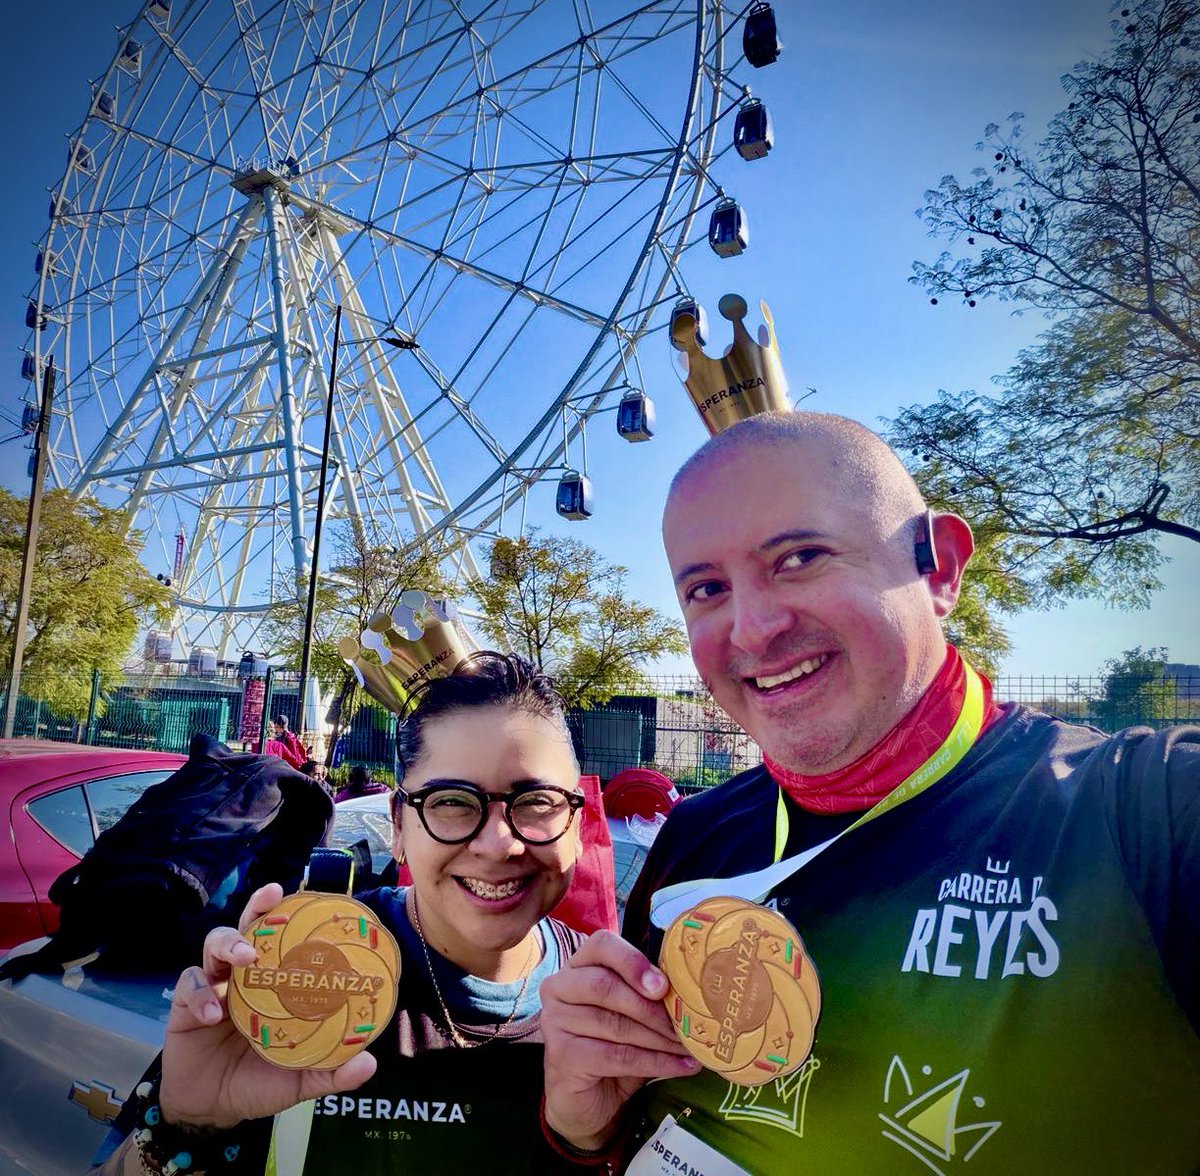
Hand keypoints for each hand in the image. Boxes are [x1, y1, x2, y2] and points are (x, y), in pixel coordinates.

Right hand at [160, 884, 376, 1128]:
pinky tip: (212, 1014)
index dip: (293, 915)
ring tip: (245, 957)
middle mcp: (245, 976)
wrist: (211, 1108)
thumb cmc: (258, 1081)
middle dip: (259, 905)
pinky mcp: (184, 1002)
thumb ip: (330, 1071)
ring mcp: (215, 984)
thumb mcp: (298, 1078)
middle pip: (249, 925)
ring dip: (229, 943)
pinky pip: (190, 984)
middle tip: (272, 896)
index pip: (284, 939)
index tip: (308, 895)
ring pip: (215, 943)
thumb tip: (369, 1064)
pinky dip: (200, 995)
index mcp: (274, 984)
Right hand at [539, 930, 699, 1150]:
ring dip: (659, 1038)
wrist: (585, 1101)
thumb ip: (646, 996)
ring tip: (688, 1047)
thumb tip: (689, 990)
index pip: (600, 945)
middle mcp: (558, 988)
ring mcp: (554, 1022)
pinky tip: (681, 1066)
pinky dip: (655, 1062)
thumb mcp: (628, 1016)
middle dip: (651, 1008)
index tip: (663, 985)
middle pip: (605, 985)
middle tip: (683, 1025)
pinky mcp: (562, 1056)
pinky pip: (617, 1055)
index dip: (633, 961)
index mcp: (577, 967)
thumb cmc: (610, 1048)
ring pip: (615, 1024)